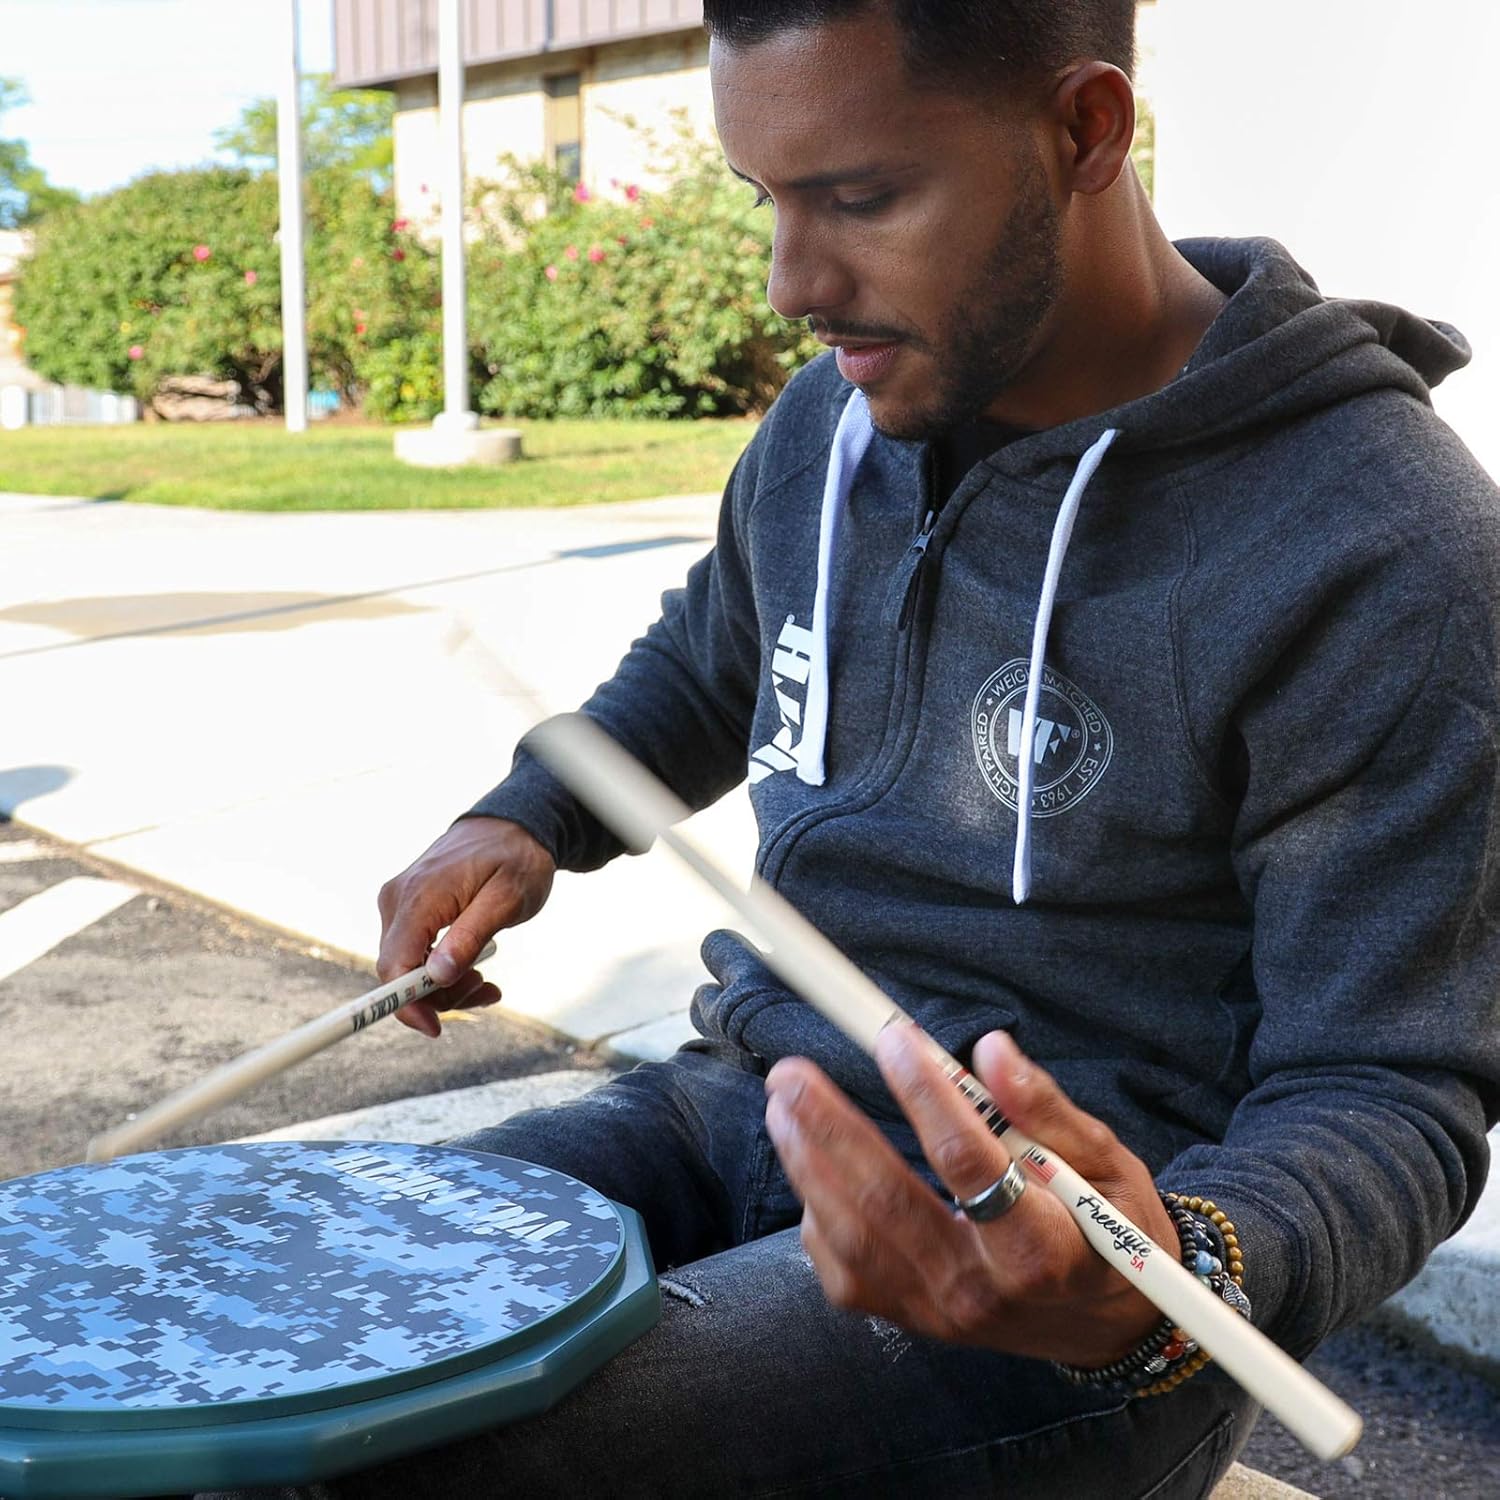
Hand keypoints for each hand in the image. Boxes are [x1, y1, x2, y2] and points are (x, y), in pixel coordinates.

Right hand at [376, 816, 555, 1037]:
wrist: (514, 826)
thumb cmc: (515, 859)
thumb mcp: (506, 899)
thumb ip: (469, 937)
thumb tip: (437, 977)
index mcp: (420, 897)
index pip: (394, 965)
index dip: (406, 1005)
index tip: (434, 1029)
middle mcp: (398, 900)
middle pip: (400, 971)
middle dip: (439, 994)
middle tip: (485, 991)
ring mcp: (400, 903)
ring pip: (408, 966)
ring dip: (445, 984)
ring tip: (486, 982)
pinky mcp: (410, 908)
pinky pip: (416, 951)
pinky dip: (443, 969)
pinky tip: (475, 973)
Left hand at [764, 1027, 1177, 1366]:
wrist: (1108, 1325)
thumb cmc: (1112, 1232)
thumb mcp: (1108, 1163)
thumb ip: (1047, 1108)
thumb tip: (992, 1048)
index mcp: (1042, 1248)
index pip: (970, 1166)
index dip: (927, 1097)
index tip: (896, 1037)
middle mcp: (982, 1289)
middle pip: (888, 1205)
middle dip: (830, 1131)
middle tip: (790, 1075)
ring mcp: (939, 1313)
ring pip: (852, 1240)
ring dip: (808, 1167)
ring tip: (783, 1106)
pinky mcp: (912, 1321)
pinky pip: (845, 1272)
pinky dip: (818, 1216)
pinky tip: (812, 1167)